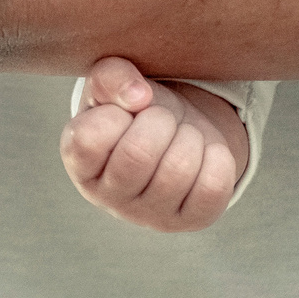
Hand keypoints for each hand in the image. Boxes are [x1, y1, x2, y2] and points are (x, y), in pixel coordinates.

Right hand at [61, 58, 245, 231]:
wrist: (176, 132)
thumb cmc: (136, 110)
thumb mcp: (114, 85)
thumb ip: (110, 76)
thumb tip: (138, 95)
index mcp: (80, 163)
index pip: (90, 140)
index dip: (116, 113)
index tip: (126, 110)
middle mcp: (109, 197)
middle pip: (138, 155)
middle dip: (160, 121)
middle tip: (162, 118)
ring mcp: (150, 215)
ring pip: (178, 171)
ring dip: (190, 138)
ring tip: (183, 135)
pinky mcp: (190, 220)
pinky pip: (214, 188)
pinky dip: (218, 158)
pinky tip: (206, 153)